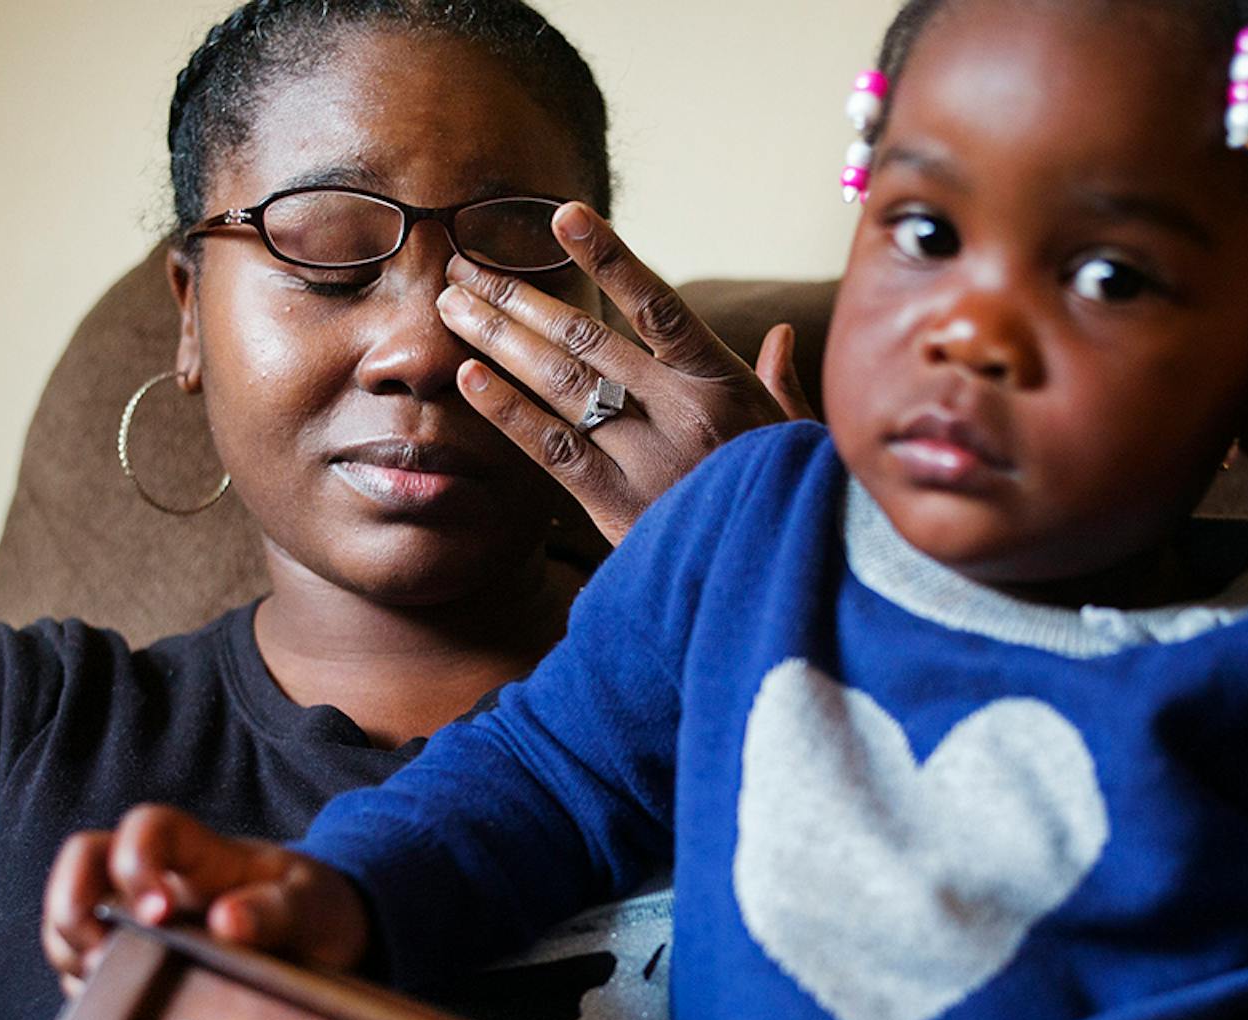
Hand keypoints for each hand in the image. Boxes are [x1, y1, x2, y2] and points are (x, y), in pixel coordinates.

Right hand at [44, 803, 370, 992]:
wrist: (325, 939)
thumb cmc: (313, 910)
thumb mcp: (312, 907)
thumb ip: (276, 912)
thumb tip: (227, 924)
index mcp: (199, 851)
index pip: (146, 828)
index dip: (136, 863)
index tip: (157, 915)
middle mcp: (155, 877)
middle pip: (82, 862)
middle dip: (71, 906)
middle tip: (100, 958)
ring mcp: (136, 916)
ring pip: (71, 916)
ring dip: (71, 952)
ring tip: (111, 990)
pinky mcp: (133, 959)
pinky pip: (85, 967)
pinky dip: (89, 991)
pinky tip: (120, 1012)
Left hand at [437, 202, 814, 542]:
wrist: (776, 576)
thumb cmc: (789, 502)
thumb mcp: (796, 437)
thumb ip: (783, 384)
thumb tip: (780, 336)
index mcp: (722, 383)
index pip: (658, 305)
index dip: (609, 257)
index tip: (561, 216)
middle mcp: (681, 410)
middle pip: (587, 340)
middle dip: (519, 298)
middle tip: (464, 269)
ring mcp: (647, 457)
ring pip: (562, 384)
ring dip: (500, 340)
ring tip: (451, 309)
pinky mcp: (618, 505)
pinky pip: (552, 448)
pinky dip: (507, 410)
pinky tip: (470, 378)